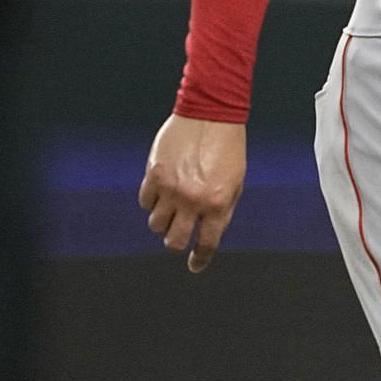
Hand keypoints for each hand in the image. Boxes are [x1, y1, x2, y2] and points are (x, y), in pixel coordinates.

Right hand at [138, 114, 246, 272]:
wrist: (211, 115)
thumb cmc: (227, 148)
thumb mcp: (236, 181)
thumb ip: (222, 209)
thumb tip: (208, 235)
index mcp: (218, 203)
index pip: (207, 242)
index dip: (200, 258)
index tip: (195, 265)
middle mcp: (193, 200)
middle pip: (174, 241)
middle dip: (176, 242)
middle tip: (179, 234)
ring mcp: (171, 189)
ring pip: (156, 224)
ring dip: (163, 221)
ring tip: (172, 206)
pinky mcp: (153, 175)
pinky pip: (145, 202)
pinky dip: (152, 201)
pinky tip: (162, 190)